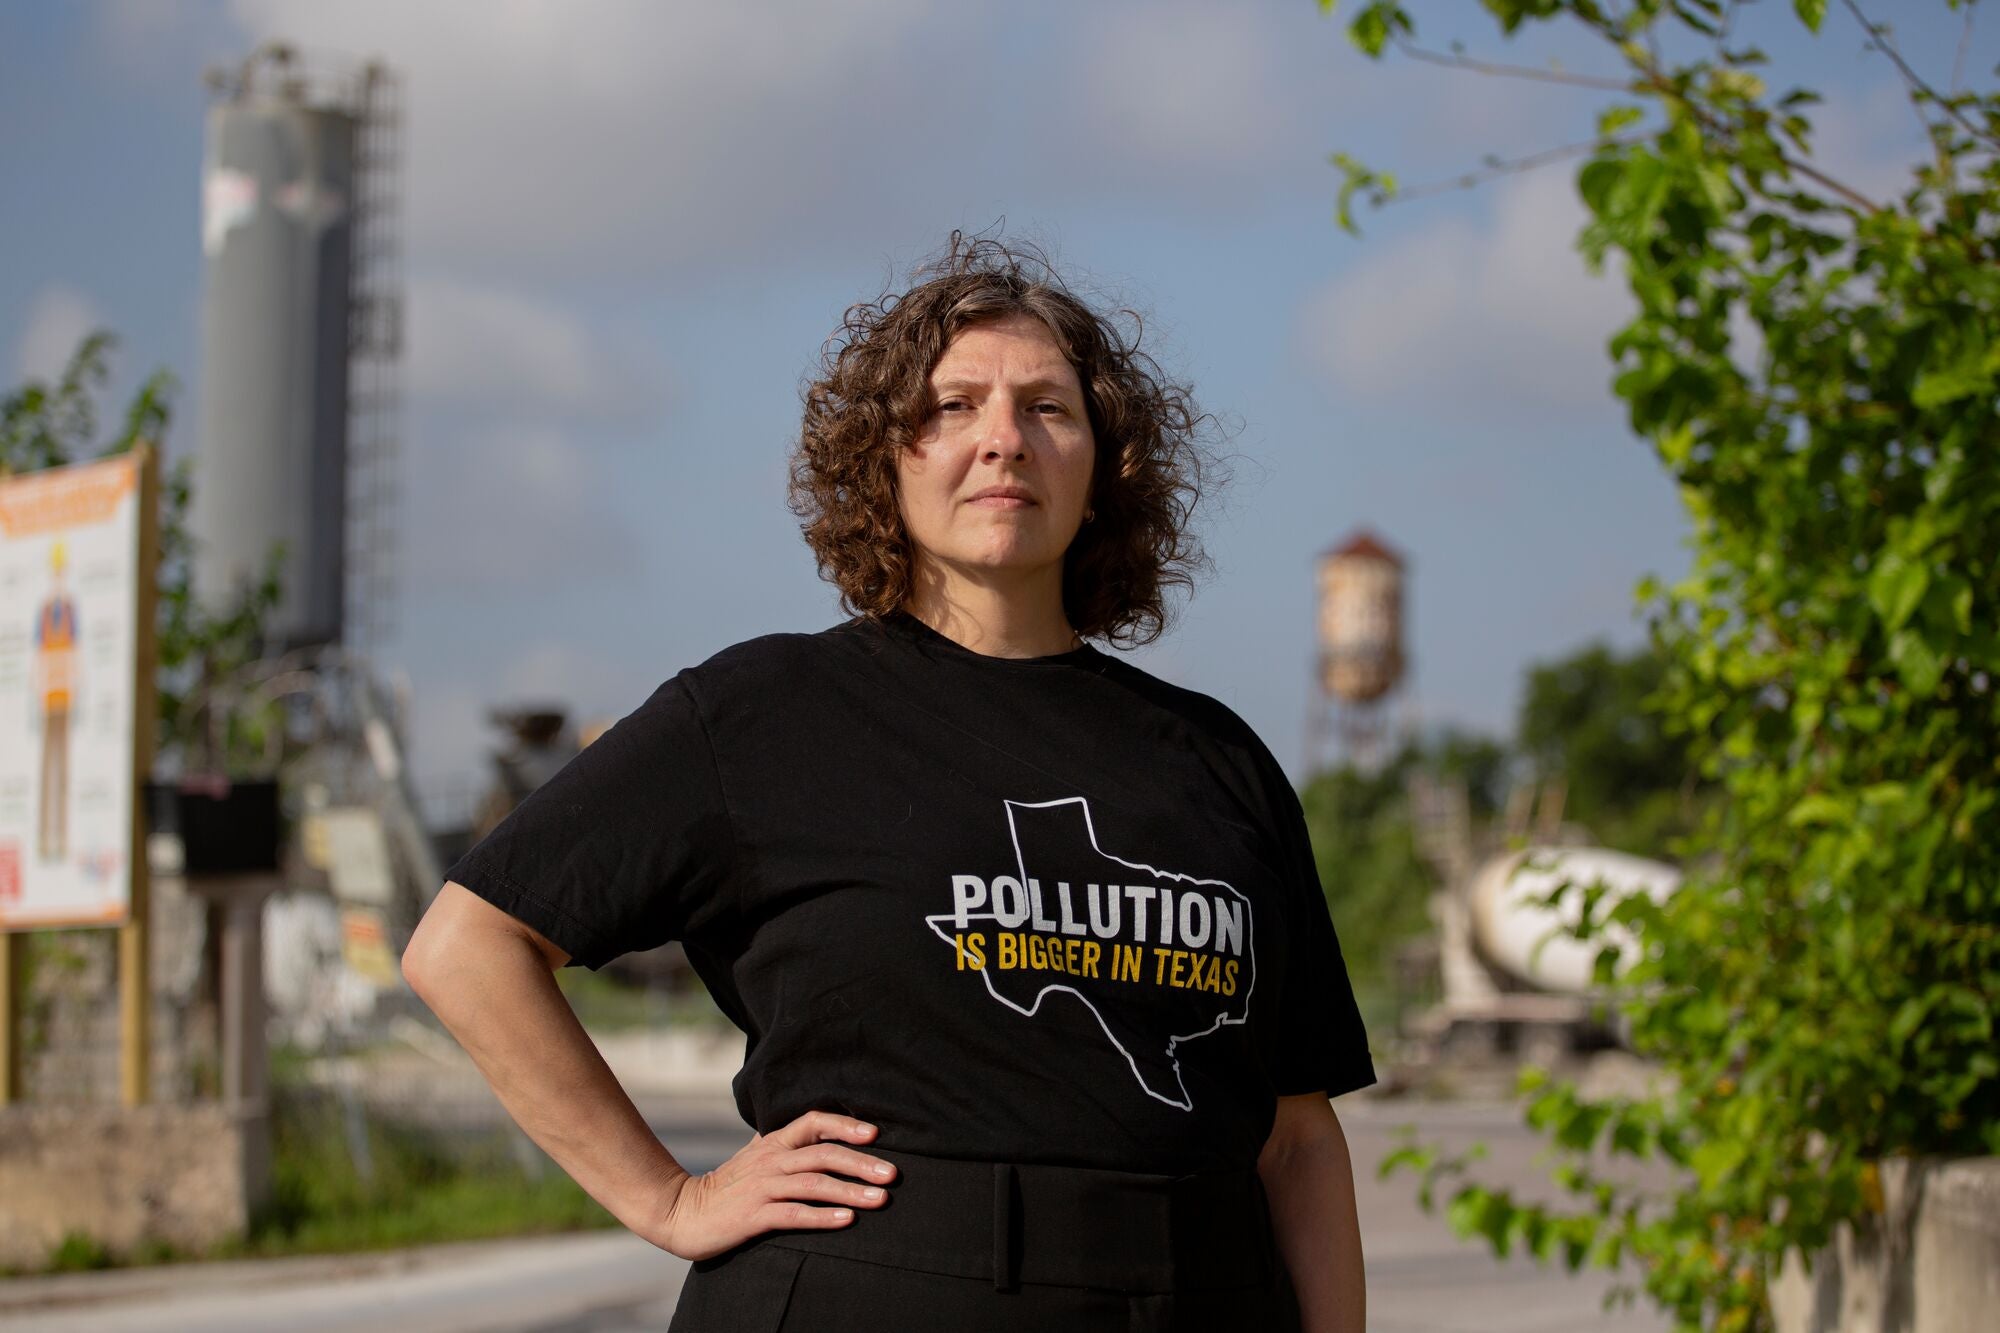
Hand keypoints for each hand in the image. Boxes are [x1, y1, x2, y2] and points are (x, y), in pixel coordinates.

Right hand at [648, 1111, 897, 1260]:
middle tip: (893, 1173)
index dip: (846, 1125)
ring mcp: (763, 1187)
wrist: (682, 1212)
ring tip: (881, 1199)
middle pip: (823, 1153)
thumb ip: (783, 1143)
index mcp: (773, 1142)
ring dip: (851, 1190)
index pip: (814, 1122)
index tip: (875, 1135)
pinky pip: (794, 1214)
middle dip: (861, 1163)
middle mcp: (771, 1160)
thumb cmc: (727, 1186)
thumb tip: (817, 1129)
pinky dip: (823, 1217)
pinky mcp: (754, 1216)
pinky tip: (847, 1221)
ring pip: (814, 1184)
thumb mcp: (754, 1156)